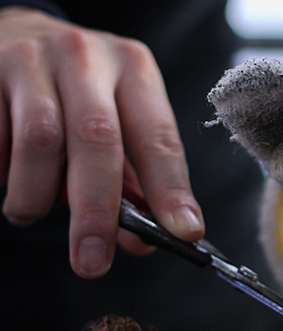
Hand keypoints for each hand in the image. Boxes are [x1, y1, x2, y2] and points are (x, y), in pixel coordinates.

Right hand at [0, 7, 203, 277]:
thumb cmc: (79, 91)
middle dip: (97, 212)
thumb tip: (144, 241)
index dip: (171, 189)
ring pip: (39, 141)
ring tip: (29, 211)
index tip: (183, 233)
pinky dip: (3, 172)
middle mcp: (88, 58)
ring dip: (35, 195)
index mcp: (135, 70)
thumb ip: (132, 179)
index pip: (159, 138)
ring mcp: (35, 59)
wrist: (16, 34)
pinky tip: (8, 174)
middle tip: (92, 262)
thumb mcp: (118, 121)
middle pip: (97, 140)